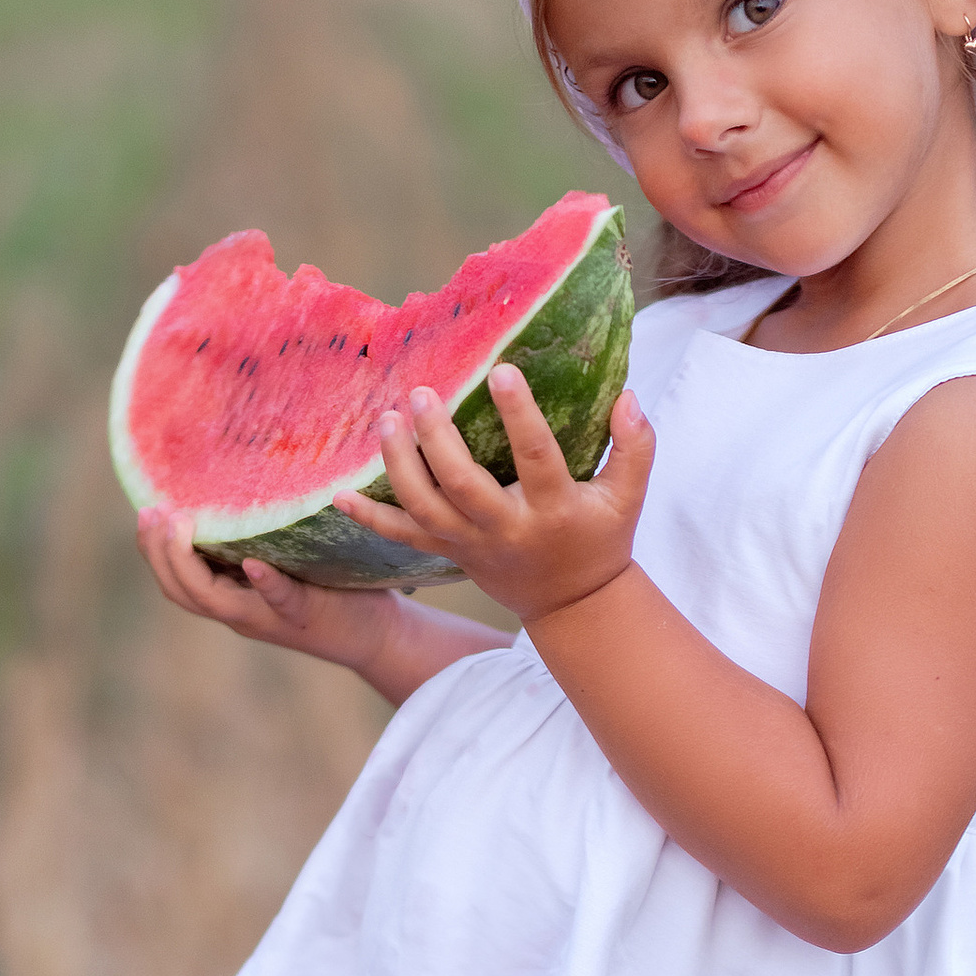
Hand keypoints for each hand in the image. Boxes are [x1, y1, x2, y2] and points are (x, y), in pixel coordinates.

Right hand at [137, 503, 403, 674]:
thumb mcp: (284, 558)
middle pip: (181, 590)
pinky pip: (280, 600)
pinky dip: (264, 583)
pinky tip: (253, 563)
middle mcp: (241, 611)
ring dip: (189, 563)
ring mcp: (270, 616)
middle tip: (152, 514)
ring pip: (212, 600)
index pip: (176, 580)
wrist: (379, 636)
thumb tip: (238, 481)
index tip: (145, 512)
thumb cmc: (331, 587)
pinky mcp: (307, 614)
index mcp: (232, 596)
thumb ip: (257, 536)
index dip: (153, 549)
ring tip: (180, 525)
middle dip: (159, 552)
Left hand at [336, 368, 653, 626]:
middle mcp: (506, 528)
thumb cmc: (601, 536)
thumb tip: (627, 397)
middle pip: (461, 484)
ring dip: (398, 464)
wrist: (571, 604)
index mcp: (553, 508)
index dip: (518, 415)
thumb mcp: (629, 496)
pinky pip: (402, 537)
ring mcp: (471, 544)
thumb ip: (636, 446)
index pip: (535, 457)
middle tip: (418, 393)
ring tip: (386, 420)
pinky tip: (339, 495)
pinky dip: (369, 518)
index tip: (501, 371)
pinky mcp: (448, 553)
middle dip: (435, 438)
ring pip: (423, 507)